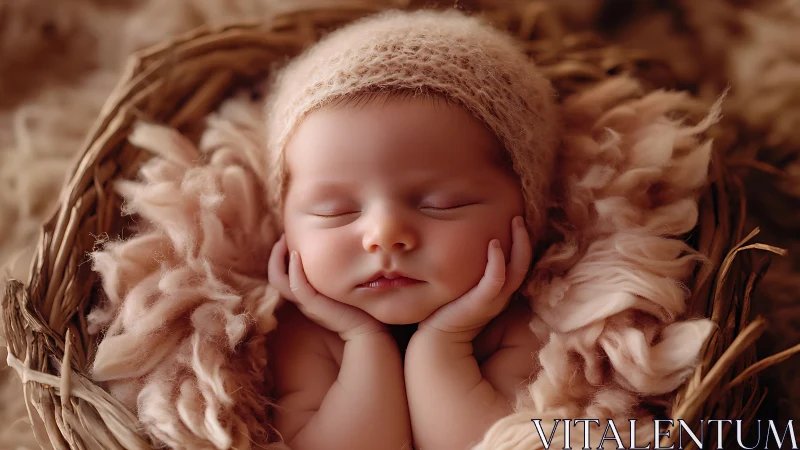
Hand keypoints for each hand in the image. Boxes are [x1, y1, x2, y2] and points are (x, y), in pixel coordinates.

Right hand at [268, 234, 385, 340]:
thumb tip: (331, 248)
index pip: (280, 274)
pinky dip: (294, 270)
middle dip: (276, 254)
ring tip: (284, 240)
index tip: (288, 236)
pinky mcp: (314, 306)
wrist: (366, 329)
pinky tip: (297, 254)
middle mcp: (301, 299)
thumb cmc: (356, 306)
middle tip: (283, 234)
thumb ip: (330, 271)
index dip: (279, 256)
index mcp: (304, 294)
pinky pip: (296, 287)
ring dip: (279, 258)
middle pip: (275, 276)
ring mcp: (305, 303)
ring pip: (279, 280)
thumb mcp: (338, 283)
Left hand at [420, 216, 530, 336]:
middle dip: (523, 240)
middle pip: (522, 265)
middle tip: (518, 217)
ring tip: (516, 221)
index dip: (521, 246)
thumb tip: (464, 246)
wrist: (436, 342)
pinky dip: (498, 263)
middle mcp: (500, 296)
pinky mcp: (480, 304)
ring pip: (516, 270)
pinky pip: (495, 281)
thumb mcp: (461, 289)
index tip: (515, 223)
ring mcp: (492, 301)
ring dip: (519, 244)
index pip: (517, 267)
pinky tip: (494, 244)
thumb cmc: (445, 315)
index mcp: (498, 293)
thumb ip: (469, 275)